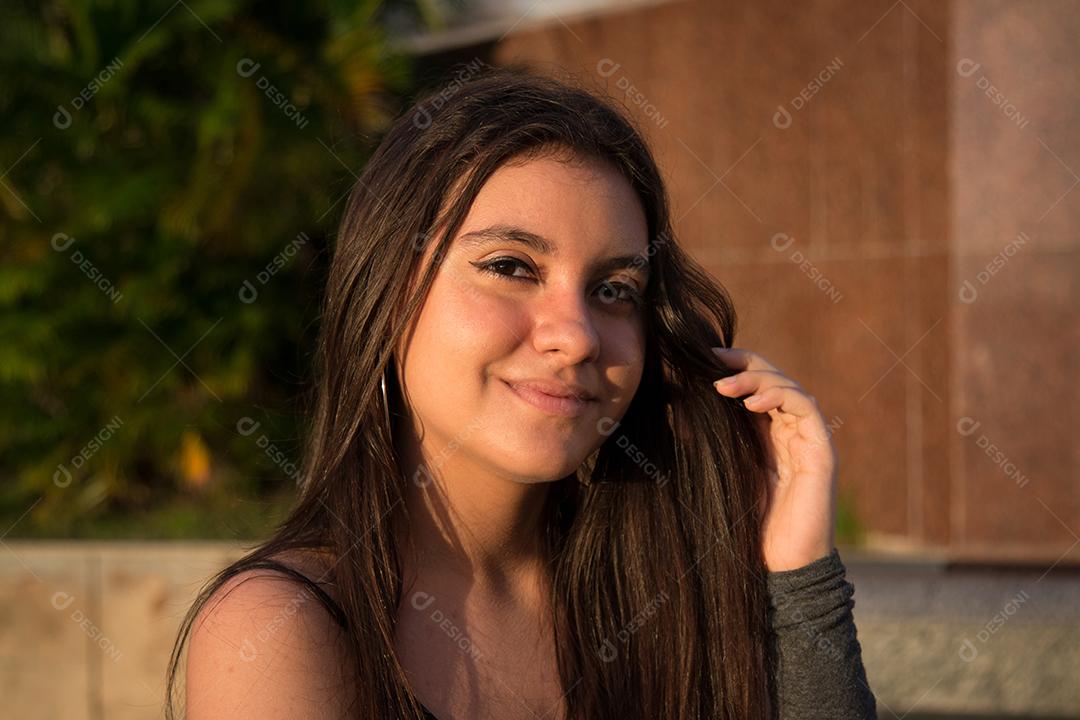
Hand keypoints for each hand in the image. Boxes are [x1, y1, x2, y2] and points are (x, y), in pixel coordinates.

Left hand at [711, 347, 836, 571]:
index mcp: (766, 434)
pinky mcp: (822, 451)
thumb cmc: (748, 526)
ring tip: (724, 386)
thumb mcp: (720, 472)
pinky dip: (780, 396)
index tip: (701, 357)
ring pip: (789, 386)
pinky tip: (751, 403)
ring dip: (757, 378)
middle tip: (710, 361)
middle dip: (743, 364)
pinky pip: (805, 407)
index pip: (754, 385)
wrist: (780, 567)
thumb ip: (706, 440)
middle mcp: (789, 431)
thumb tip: (677, 406)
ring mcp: (808, 439)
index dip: (733, 365)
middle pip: (773, 377)